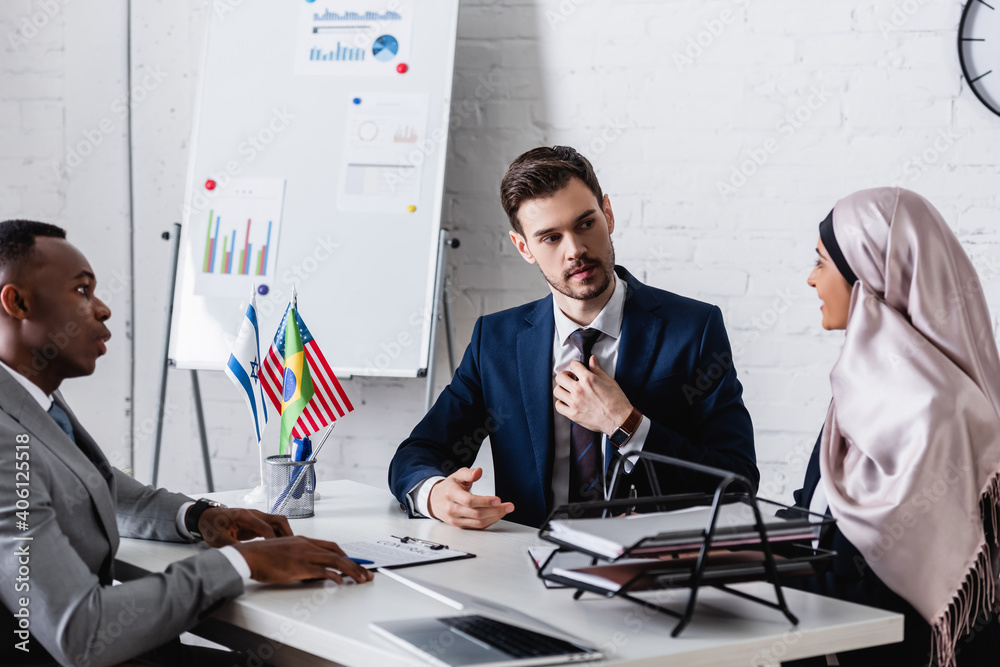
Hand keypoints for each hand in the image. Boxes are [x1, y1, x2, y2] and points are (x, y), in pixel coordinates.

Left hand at [197, 508, 292, 546]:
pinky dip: (279, 534)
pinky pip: (273, 526)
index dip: (273, 541)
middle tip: (291, 548)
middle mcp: (254, 514)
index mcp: (245, 516)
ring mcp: (257, 517)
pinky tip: (279, 546)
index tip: (278, 552)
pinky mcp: (257, 522)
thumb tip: (245, 557)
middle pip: (279, 520)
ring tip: (289, 548)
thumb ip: (233, 546)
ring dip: (285, 533)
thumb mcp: (218, 539)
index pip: (266, 528)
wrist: (206, 517)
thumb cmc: (211, 526)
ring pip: (279, 522)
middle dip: (287, 534)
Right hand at [233, 536, 374, 584]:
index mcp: (304, 540)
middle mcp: (307, 545)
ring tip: (361, 579)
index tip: (355, 564)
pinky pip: (322, 571)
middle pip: (338, 553)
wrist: (248, 556)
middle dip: (355, 564)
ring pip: (335, 561)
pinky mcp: (299, 566)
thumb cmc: (262, 556)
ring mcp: (304, 555)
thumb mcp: (285, 551)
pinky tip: (341, 582)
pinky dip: (334, 576)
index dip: (346, 555)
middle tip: (366, 574)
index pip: (332, 546)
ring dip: (352, 570)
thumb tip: (310, 568)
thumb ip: (299, 557)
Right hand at [427, 467, 514, 529]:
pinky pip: (477, 527)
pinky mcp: (460, 526)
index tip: (498, 500)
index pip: (469, 501)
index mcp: (451, 494)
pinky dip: (489, 522)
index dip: (484, 502)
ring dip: (494, 517)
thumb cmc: (448, 487)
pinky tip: (496, 515)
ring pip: (478, 523)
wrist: (435, 500)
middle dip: (495, 510)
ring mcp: (455, 519)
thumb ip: (468, 473)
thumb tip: (478, 472)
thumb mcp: (457, 476)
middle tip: (508, 506)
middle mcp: (452, 508)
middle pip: (476, 513)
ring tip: (505, 510)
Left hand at [553, 356, 632, 434]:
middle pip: (560, 377)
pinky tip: (567, 402)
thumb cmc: (617, 401)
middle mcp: (579, 390)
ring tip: (568, 390)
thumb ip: (597, 369)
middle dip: (565, 375)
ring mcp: (574, 403)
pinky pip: (558, 406)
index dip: (575, 365)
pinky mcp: (573, 414)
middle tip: (570, 378)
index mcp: (588, 379)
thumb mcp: (609, 381)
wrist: (620, 420)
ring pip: (557, 391)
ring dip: (562, 389)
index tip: (577, 369)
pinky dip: (561, 403)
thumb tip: (592, 359)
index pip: (573, 365)